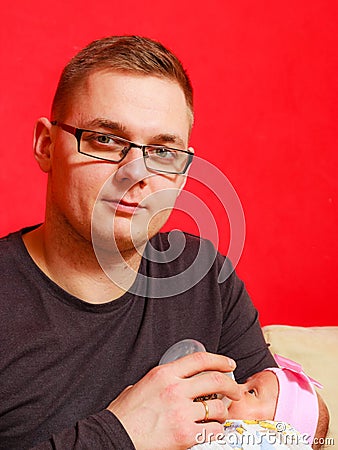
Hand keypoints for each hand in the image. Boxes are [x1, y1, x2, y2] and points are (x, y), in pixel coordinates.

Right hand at [107, 352, 240, 449]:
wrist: (115, 435)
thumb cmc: (124, 413)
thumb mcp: (140, 385)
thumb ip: (160, 380)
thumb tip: (173, 380)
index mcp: (164, 373)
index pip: (200, 359)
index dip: (219, 359)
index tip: (229, 364)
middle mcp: (175, 389)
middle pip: (215, 379)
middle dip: (231, 384)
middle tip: (236, 390)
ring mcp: (181, 411)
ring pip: (217, 406)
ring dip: (222, 412)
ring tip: (219, 415)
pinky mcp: (185, 433)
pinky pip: (212, 429)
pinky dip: (216, 430)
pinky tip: (211, 430)